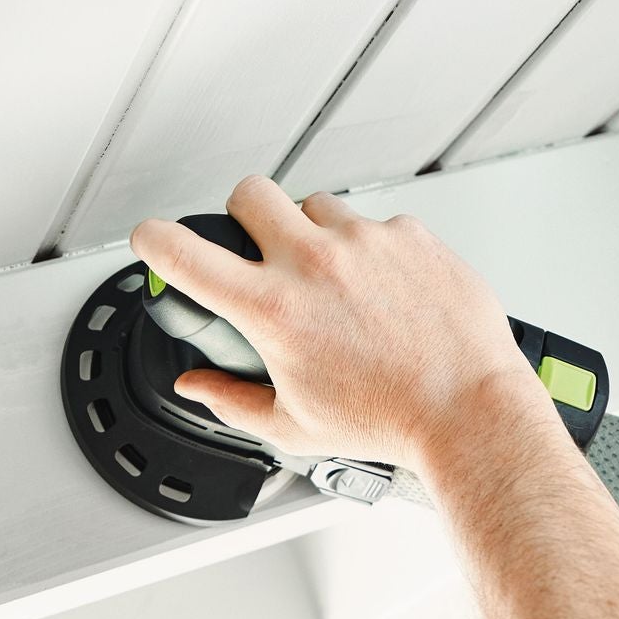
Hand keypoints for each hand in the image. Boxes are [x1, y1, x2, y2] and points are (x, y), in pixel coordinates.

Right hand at [127, 175, 551, 473]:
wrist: (468, 410)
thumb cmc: (391, 421)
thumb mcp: (294, 425)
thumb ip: (231, 401)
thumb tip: (197, 387)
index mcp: (273, 310)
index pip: (184, 254)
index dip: (153, 239)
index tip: (150, 239)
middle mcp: (315, 263)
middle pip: (249, 193)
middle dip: (244, 215)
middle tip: (259, 248)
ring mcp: (366, 242)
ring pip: (317, 206)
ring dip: (314, 233)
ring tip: (337, 282)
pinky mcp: (410, 235)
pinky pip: (376, 225)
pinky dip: (372, 251)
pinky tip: (385, 292)